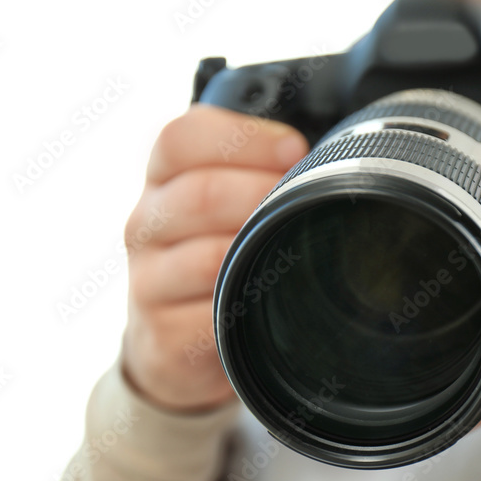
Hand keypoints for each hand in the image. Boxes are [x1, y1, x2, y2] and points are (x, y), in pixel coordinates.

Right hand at [121, 104, 308, 411]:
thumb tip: (333, 158)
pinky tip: (272, 300)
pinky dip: (249, 308)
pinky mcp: (164, 335)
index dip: (243, 138)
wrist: (175, 342)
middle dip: (263, 194)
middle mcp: (146, 226)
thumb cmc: (215, 258)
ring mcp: (149, 282)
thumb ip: (257, 173)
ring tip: (296, 250)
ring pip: (206, 259)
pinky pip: (213, 317)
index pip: (181, 139)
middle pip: (199, 195)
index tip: (295, 150)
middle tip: (305, 202)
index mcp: (162, 180)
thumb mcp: (224, 207)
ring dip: (261, 252)